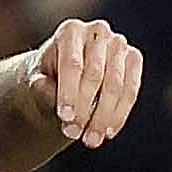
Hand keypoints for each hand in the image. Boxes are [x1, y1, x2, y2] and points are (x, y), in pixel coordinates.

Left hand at [28, 19, 144, 148]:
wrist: (67, 74)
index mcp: (70, 31)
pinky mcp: (133, 59)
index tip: (65, 118)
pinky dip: (119, 114)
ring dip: (103, 117)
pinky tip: (108, 132)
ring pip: (115, 85)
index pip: (72, 64)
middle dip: (84, 109)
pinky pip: (130, 90)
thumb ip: (42, 88)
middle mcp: (97, 32)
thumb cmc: (49, 77)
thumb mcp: (38, 83)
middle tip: (72, 134)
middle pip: (94, 75)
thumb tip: (52, 97)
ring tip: (90, 141)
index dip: (69, 93)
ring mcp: (118, 44)